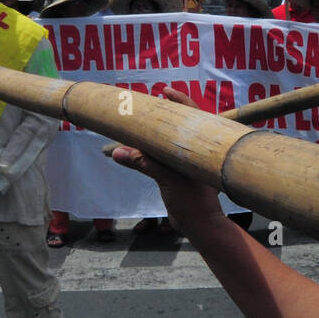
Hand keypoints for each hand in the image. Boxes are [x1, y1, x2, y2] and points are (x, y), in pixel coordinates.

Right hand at [110, 88, 223, 234]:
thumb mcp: (168, 180)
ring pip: (166, 143)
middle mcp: (194, 152)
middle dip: (158, 117)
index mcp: (200, 148)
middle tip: (139, 106)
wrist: (200, 226)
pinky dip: (146, 154)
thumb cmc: (193, 202)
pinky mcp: (177, 176)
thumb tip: (118, 152)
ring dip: (149, 137)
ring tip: (130, 126)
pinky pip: (160, 158)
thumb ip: (144, 163)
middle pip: (176, 127)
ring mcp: (186, 164)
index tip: (165, 91)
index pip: (192, 115)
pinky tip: (131, 151)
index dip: (180, 100)